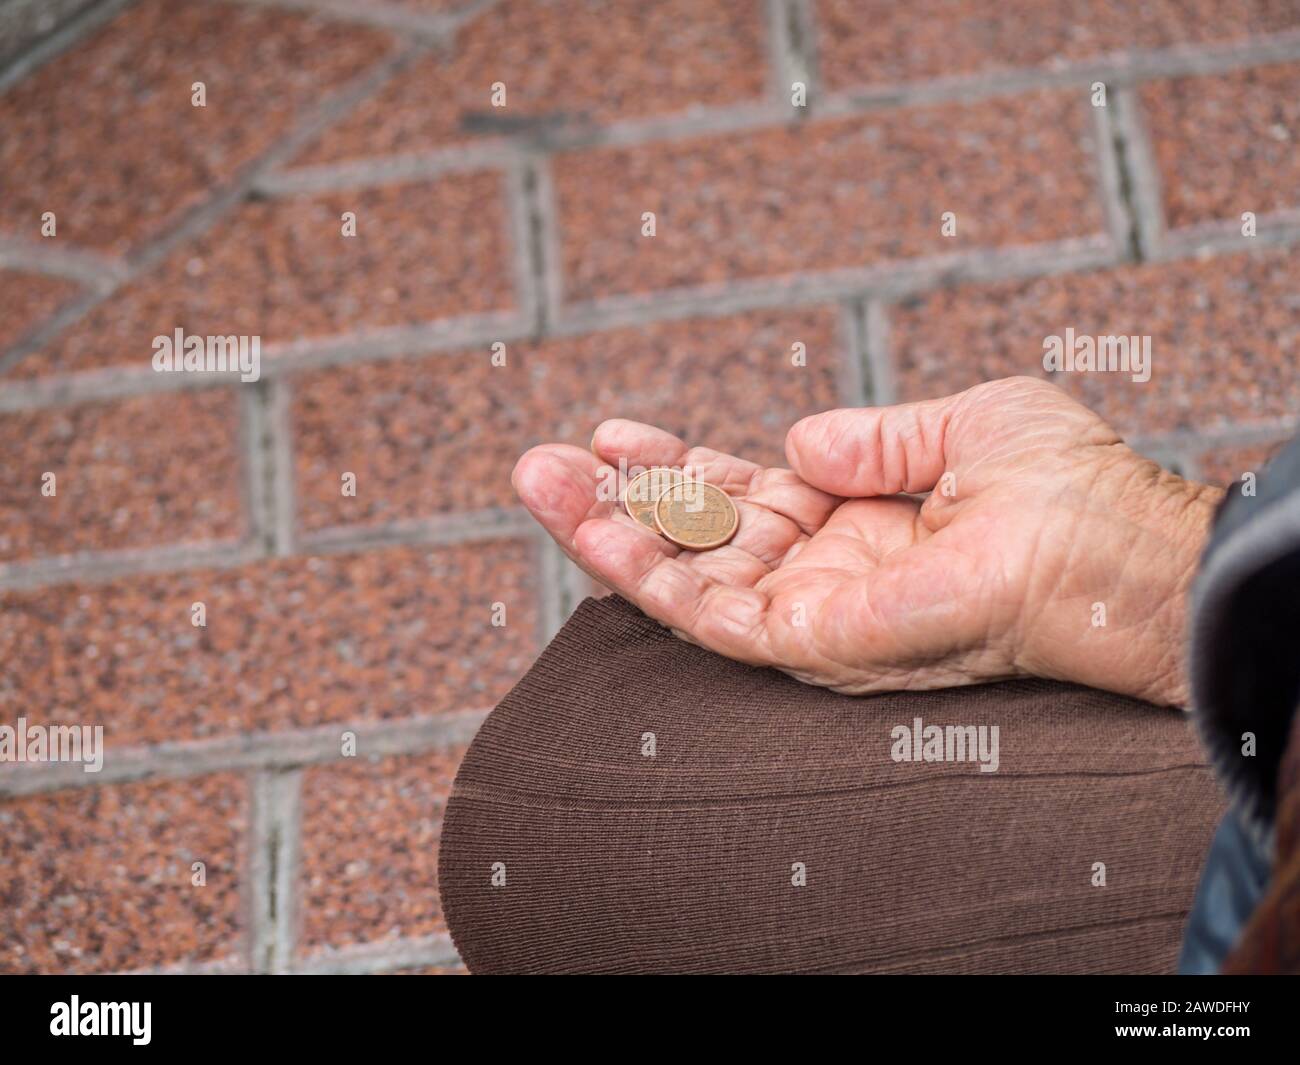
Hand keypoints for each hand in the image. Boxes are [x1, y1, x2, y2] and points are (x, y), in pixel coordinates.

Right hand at [512, 377, 1222, 706]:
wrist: (1110, 547)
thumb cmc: (1062, 485)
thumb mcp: (960, 424)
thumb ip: (872, 433)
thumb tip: (797, 435)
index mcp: (852, 518)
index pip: (740, 495)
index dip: (674, 468)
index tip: (612, 435)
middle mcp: (823, 569)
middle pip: (696, 538)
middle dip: (617, 502)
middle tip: (542, 464)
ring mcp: (813, 610)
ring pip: (685, 580)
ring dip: (607, 536)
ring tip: (534, 483)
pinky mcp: (814, 641)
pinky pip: (712, 613)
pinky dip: (648, 573)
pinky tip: (592, 531)